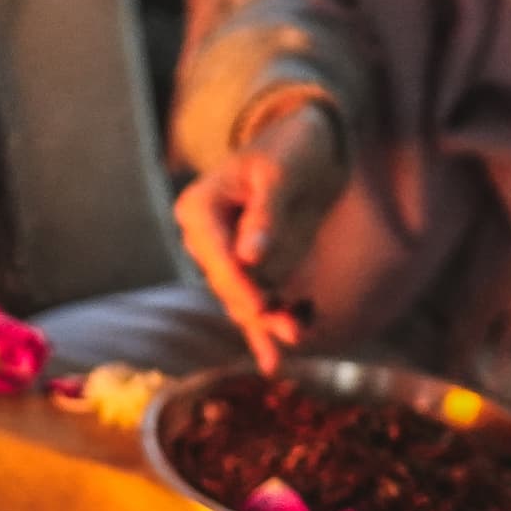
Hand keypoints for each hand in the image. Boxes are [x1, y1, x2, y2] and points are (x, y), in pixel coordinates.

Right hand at [173, 97, 344, 370]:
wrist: (311, 147)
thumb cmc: (291, 148)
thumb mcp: (280, 174)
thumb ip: (265, 215)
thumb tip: (250, 258)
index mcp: (199, 209)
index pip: (214, 253)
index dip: (238, 281)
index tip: (261, 304)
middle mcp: (205, 239)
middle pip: (227, 284)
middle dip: (257, 306)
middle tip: (288, 325)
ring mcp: (229, 260)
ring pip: (244, 300)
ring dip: (270, 321)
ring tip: (298, 334)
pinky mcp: (254, 274)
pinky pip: (256, 307)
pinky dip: (266, 333)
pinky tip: (272, 363)